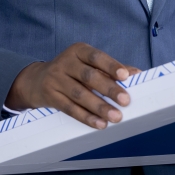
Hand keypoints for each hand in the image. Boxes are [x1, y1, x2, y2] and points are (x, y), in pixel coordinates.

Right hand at [6, 43, 141, 128]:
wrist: (37, 80)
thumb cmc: (71, 71)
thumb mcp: (87, 64)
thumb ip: (111, 68)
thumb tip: (136, 73)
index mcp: (78, 51)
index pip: (96, 57)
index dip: (111, 65)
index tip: (125, 76)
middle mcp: (66, 63)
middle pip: (89, 76)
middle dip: (108, 89)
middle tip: (125, 100)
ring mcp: (56, 79)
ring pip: (80, 94)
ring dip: (99, 107)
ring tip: (116, 116)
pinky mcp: (51, 96)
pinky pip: (70, 108)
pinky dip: (86, 117)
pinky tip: (99, 123)